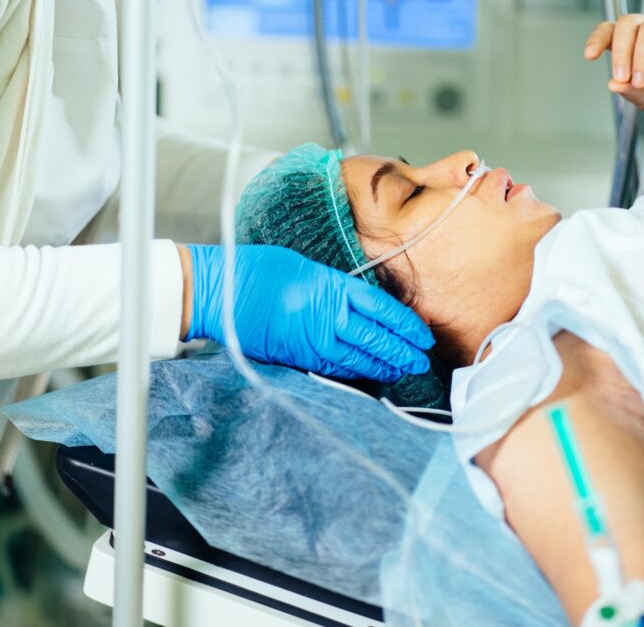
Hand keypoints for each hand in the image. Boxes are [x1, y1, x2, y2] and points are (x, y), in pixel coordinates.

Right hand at [184, 244, 434, 382]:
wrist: (220, 291)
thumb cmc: (258, 270)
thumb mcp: (304, 267)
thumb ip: (333, 287)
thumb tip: (357, 306)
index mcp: (331, 285)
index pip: (381, 308)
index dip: (406, 325)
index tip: (423, 336)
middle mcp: (326, 313)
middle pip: (375, 337)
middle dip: (402, 352)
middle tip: (421, 362)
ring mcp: (312, 337)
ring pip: (358, 358)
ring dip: (384, 366)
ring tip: (403, 371)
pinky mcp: (297, 355)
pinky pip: (335, 367)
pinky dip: (356, 372)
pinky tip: (370, 375)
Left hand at [584, 14, 643, 121]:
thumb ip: (629, 92)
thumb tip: (612, 84)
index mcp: (633, 43)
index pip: (610, 30)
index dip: (598, 38)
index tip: (590, 55)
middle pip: (628, 23)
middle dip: (621, 51)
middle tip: (622, 76)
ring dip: (641, 55)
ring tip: (641, 81)